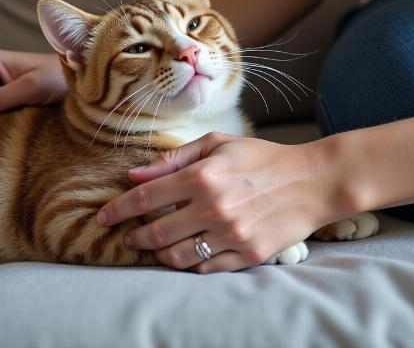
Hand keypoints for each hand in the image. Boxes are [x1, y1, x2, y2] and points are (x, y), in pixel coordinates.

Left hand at [97, 132, 340, 272]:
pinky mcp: (247, 255)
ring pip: (177, 257)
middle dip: (134, 236)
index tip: (103, 217)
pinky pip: (205, 269)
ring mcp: (231, 236)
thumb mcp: (217, 144)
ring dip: (158, 254)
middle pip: (156, 233)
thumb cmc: (261, 157)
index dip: (118, 210)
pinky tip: (185, 253)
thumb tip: (135, 174)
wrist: (310, 182)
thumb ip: (173, 159)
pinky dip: (188, 264)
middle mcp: (213, 209)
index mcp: (202, 177)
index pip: (145, 199)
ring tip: (154, 246)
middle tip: (128, 236)